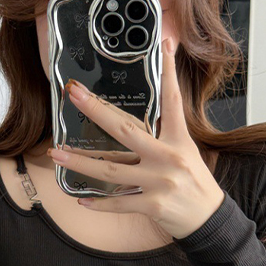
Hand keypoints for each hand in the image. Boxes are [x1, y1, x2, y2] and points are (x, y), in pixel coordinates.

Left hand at [48, 37, 225, 239]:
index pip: (173, 100)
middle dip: (96, 110)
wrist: (209, 220)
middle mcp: (168, 157)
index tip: (164, 46)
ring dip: (80, 161)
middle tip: (74, 94)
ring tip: (56, 153)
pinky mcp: (152, 204)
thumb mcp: (185, 153)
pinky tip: (80, 198)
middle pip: (125, 129)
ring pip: (111, 169)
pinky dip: (98, 202)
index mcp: (179, 140)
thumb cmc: (195, 184)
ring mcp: (160, 181)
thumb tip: (128, 124)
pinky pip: (119, 202)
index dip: (168, 72)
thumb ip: (162, 136)